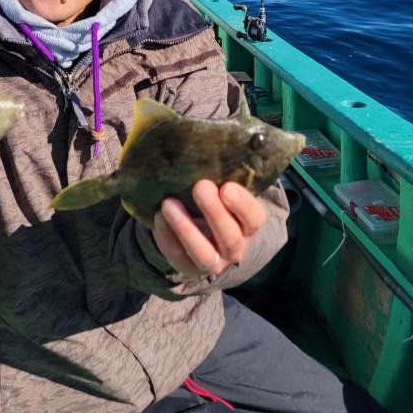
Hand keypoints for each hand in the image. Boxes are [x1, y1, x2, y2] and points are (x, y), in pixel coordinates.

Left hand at [152, 180, 266, 278]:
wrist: (200, 233)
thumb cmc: (215, 201)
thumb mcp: (223, 191)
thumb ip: (221, 177)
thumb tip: (208, 145)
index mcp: (248, 226)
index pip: (254, 218)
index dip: (242, 204)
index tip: (226, 187)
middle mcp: (235, 248)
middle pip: (230, 237)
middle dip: (214, 212)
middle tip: (200, 187)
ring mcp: (213, 262)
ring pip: (204, 254)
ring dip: (186, 228)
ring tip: (169, 204)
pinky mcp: (188, 267)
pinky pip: (178, 256)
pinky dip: (167, 236)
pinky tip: (158, 216)